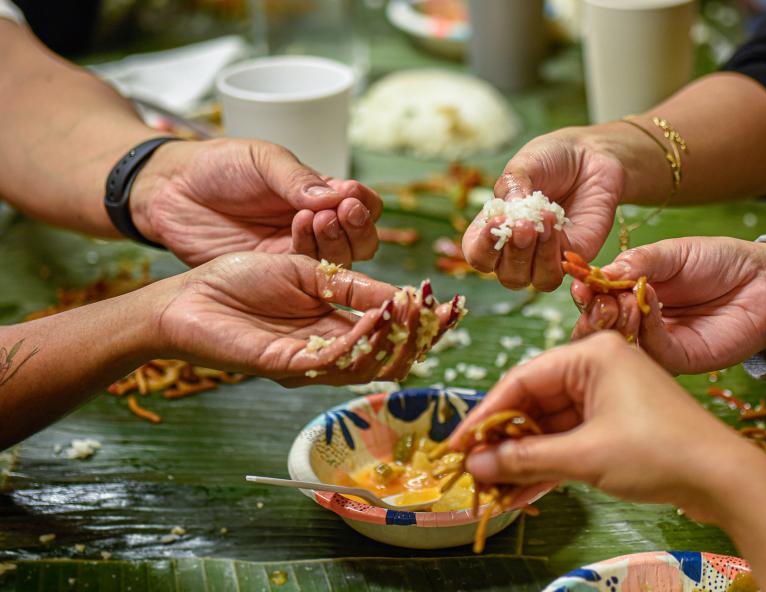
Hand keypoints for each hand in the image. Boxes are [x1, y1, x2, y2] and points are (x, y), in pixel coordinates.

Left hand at [130, 139, 381, 266]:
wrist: (170, 191)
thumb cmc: (216, 166)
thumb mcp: (262, 160)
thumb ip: (298, 179)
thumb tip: (339, 196)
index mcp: (319, 193)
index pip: (362, 203)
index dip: (364, 202)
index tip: (351, 195)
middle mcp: (315, 225)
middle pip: (360, 238)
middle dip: (358, 227)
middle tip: (341, 212)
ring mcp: (296, 251)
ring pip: (340, 259)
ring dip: (337, 240)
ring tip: (317, 219)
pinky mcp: (276, 273)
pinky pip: (307, 273)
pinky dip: (312, 254)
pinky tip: (299, 232)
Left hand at [155, 253, 459, 385]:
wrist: (185, 292)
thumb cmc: (238, 277)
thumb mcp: (307, 270)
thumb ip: (351, 285)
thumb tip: (403, 295)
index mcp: (333, 326)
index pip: (390, 333)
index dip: (424, 322)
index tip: (453, 304)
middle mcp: (325, 350)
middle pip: (387, 355)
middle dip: (420, 334)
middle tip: (443, 311)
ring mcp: (307, 362)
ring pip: (367, 362)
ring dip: (397, 335)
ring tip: (417, 307)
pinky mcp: (285, 365)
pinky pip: (334, 358)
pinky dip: (364, 336)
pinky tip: (382, 312)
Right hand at [450, 332, 754, 521]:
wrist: (726, 480)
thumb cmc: (658, 452)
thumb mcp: (585, 455)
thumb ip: (526, 458)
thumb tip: (477, 464)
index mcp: (592, 353)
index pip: (522, 378)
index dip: (484, 414)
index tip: (456, 444)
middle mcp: (598, 367)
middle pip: (534, 403)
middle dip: (503, 441)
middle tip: (471, 470)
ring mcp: (609, 398)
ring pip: (551, 427)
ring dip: (522, 459)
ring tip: (490, 488)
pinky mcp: (617, 426)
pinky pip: (571, 442)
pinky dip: (548, 466)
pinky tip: (518, 493)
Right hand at [460, 127, 626, 290]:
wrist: (590, 155)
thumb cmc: (550, 160)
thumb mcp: (524, 165)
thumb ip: (512, 185)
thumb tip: (509, 208)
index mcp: (494, 231)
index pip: (478, 255)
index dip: (483, 247)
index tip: (495, 223)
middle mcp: (517, 251)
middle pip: (507, 275)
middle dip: (514, 252)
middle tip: (524, 225)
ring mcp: (545, 258)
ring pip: (534, 281)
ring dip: (536, 257)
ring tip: (543, 223)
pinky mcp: (573, 257)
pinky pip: (559, 271)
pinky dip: (555, 253)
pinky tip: (556, 225)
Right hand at [571, 237, 765, 374]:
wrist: (764, 281)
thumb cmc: (718, 262)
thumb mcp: (671, 253)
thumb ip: (638, 262)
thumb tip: (600, 272)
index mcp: (628, 296)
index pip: (595, 301)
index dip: (584, 294)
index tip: (579, 283)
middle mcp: (636, 324)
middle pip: (598, 330)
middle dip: (592, 314)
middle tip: (595, 298)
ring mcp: (656, 345)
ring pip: (621, 345)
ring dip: (614, 322)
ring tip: (619, 301)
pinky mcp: (680, 360)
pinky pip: (653, 351)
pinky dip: (645, 329)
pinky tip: (645, 306)